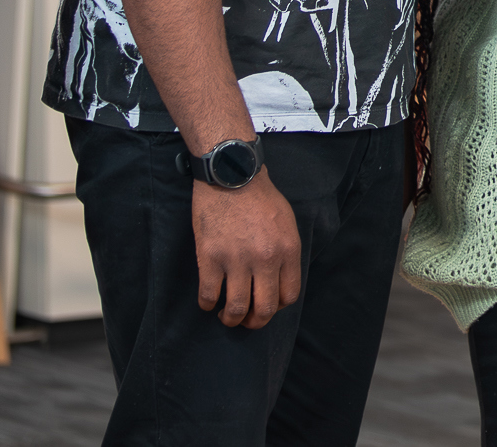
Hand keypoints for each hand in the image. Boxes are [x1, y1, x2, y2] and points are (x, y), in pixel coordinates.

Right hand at [193, 170, 301, 329]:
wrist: (232, 174)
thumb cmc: (260, 197)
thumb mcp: (286, 222)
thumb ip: (286, 252)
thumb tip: (279, 280)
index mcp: (288, 250)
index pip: (289, 295)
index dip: (277, 306)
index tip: (267, 304)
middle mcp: (265, 259)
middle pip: (265, 309)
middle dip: (256, 322)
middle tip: (247, 321)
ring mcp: (237, 260)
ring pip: (237, 308)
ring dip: (231, 319)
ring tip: (227, 316)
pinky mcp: (210, 257)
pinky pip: (209, 295)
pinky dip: (208, 304)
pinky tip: (209, 301)